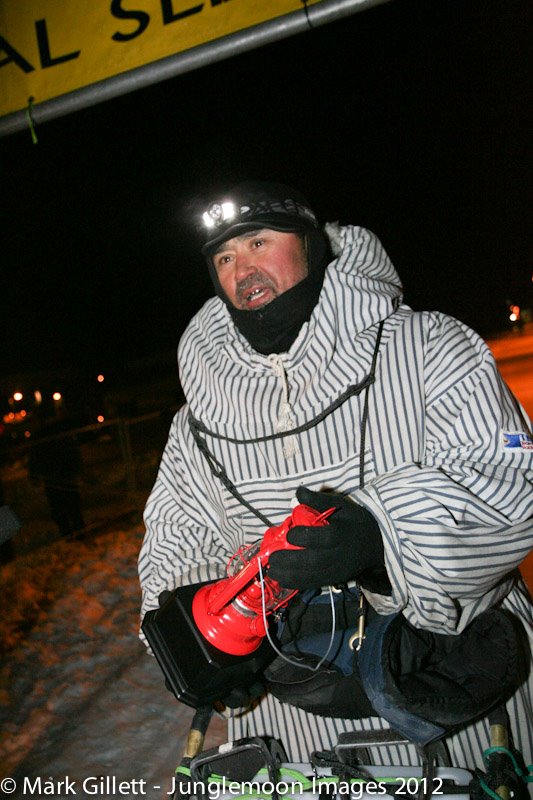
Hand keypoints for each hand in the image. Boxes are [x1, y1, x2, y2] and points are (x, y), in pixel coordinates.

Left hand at [268, 486, 388, 590]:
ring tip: (272, 571)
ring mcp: (337, 569)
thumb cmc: (354, 521)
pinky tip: (282, 580)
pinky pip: (315, 584)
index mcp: (341, 533)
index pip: (323, 537)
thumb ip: (318, 500)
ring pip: (313, 576)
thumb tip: (298, 492)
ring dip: (290, 576)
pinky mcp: (334, 578)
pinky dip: (298, 584)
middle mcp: (339, 554)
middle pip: (315, 561)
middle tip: (272, 558)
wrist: (376, 542)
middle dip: (291, 561)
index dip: (304, 536)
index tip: (289, 533)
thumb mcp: (341, 505)